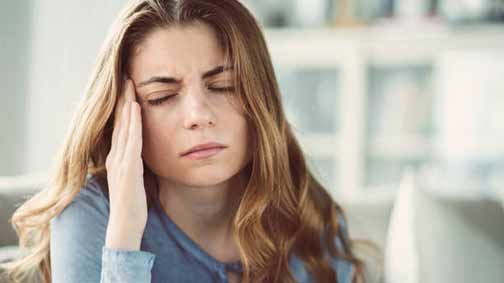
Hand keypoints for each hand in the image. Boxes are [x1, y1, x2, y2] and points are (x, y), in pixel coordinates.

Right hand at [104, 78, 146, 250]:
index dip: (124, 108)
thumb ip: (136, 164)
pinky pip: (131, 140)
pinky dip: (133, 123)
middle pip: (120, 122)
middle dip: (124, 99)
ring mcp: (120, 161)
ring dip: (127, 104)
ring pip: (124, 127)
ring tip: (130, 84)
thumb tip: (144, 153)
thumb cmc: (133, 205)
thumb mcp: (135, 179)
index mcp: (117, 159)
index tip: (129, 89)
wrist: (125, 225)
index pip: (120, 128)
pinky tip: (136, 108)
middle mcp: (116, 156)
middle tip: (127, 78)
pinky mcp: (128, 168)